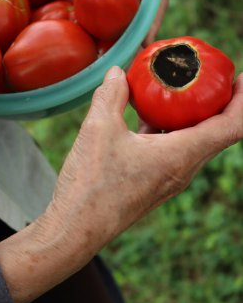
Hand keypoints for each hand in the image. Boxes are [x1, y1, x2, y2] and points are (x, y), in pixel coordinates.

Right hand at [51, 67, 242, 240]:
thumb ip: (111, 95)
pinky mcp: (155, 182)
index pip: (231, 127)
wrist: (76, 229)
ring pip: (194, 142)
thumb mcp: (98, 129)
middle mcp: (182, 170)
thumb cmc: (90, 185)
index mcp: (180, 156)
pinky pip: (173, 150)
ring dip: (193, 116)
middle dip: (220, 104)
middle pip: (217, 133)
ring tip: (181, 93)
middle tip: (212, 79)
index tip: (242, 79)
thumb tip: (117, 72)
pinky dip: (170, 129)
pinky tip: (149, 116)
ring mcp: (170, 178)